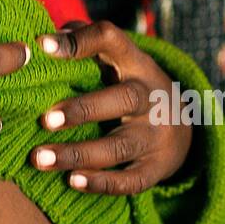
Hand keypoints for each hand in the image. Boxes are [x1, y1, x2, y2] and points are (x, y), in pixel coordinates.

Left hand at [31, 20, 192, 194]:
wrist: (184, 125)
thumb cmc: (128, 84)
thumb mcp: (117, 59)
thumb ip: (82, 41)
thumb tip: (43, 40)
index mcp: (136, 63)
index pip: (112, 40)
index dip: (80, 41)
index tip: (43, 46)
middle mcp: (150, 97)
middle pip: (122, 99)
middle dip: (83, 110)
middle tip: (45, 119)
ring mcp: (156, 135)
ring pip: (120, 146)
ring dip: (78, 154)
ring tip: (40, 158)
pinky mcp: (157, 168)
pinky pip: (131, 181)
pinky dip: (102, 183)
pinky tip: (72, 181)